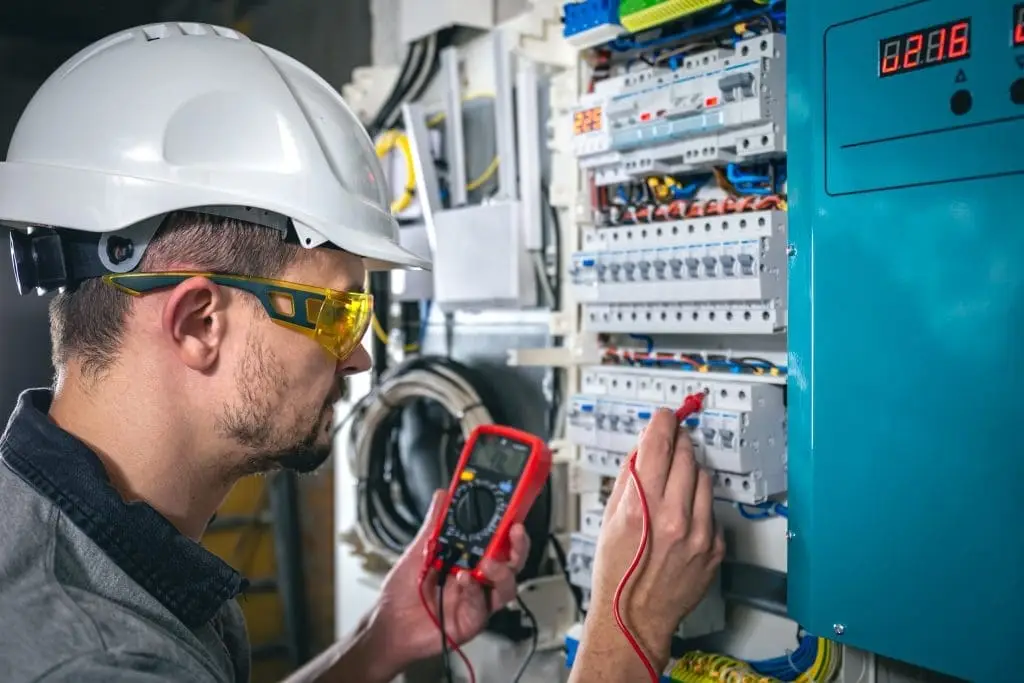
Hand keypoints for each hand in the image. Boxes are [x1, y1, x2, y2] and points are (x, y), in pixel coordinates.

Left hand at [368, 489, 530, 671]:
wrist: (389, 625)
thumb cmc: (403, 592)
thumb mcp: (418, 551)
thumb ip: (434, 524)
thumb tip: (443, 496)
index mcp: (468, 559)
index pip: (497, 542)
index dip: (508, 527)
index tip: (511, 511)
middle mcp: (477, 579)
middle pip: (511, 563)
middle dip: (518, 546)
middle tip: (513, 532)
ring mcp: (477, 601)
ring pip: (507, 586)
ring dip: (501, 570)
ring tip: (485, 562)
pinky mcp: (472, 620)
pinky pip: (483, 605)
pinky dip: (474, 590)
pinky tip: (463, 580)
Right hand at [586, 408, 724, 669]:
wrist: (634, 616)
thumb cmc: (617, 571)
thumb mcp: (610, 517)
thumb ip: (629, 478)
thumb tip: (644, 447)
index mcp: (641, 506)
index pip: (658, 444)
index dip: (662, 423)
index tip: (665, 416)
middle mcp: (673, 517)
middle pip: (686, 455)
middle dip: (678, 444)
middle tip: (671, 443)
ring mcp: (698, 533)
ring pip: (704, 478)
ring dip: (689, 473)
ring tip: (674, 487)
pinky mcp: (714, 547)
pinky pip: (712, 510)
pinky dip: (698, 506)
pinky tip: (682, 519)